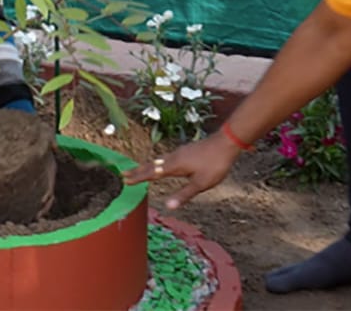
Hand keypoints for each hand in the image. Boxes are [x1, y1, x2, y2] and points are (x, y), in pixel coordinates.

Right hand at [123, 132, 239, 208]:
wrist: (226, 143)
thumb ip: (183, 195)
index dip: (138, 177)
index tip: (124, 179)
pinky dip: (157, 163)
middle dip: (138, 171)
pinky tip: (161, 164)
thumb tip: (167, 207)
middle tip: (124, 174)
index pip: (152, 173)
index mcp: (174, 166)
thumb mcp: (200, 184)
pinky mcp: (186, 151)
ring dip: (147, 166)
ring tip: (139, 170)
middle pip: (152, 165)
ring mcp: (180, 153)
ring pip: (159, 160)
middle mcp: (174, 157)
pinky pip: (165, 158)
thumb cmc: (214, 164)